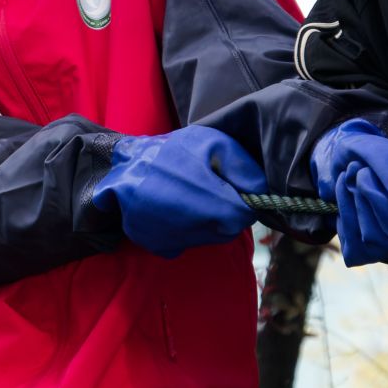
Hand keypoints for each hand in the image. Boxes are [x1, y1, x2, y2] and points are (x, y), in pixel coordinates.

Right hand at [91, 125, 260, 258]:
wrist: (127, 161)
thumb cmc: (173, 149)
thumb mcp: (212, 143)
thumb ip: (243, 168)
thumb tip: (261, 193)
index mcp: (206, 198)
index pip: (242, 216)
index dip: (243, 203)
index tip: (233, 190)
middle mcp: (186, 224)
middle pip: (226, 232)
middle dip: (225, 214)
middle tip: (209, 190)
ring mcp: (168, 237)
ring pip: (206, 240)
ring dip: (205, 223)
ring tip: (188, 196)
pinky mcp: (153, 244)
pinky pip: (181, 244)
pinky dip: (182, 231)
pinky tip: (172, 209)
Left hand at [313, 119, 387, 265]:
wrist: (339, 158)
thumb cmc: (372, 154)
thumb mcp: (386, 154)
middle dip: (373, 194)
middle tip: (362, 171)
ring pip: (372, 235)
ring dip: (353, 198)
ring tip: (352, 177)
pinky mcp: (363, 252)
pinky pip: (351, 237)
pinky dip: (342, 207)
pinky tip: (344, 192)